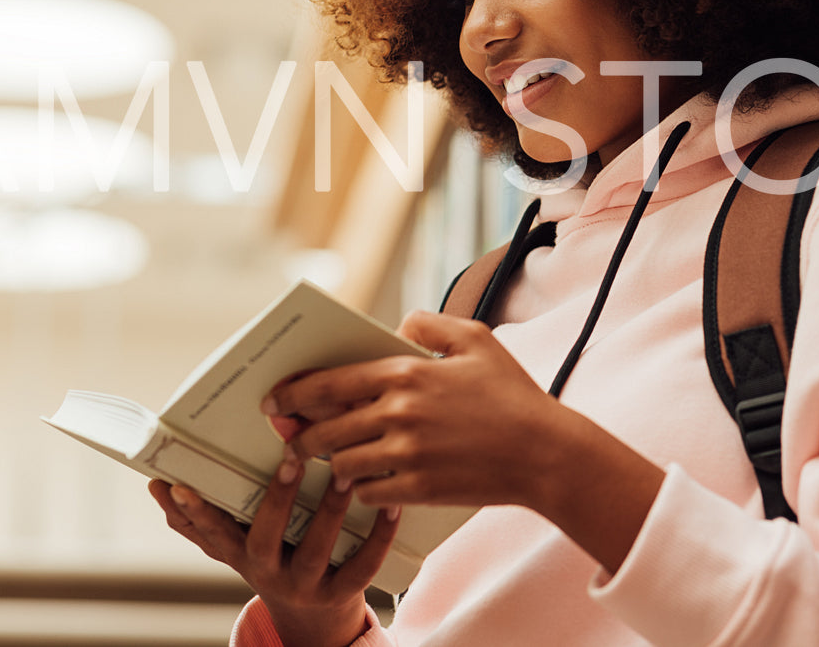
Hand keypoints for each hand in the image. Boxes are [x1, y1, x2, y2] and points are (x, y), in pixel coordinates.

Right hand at [148, 467, 398, 646]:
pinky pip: (363, 565)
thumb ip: (197, 518)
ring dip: (330, 509)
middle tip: (290, 457)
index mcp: (239, 555)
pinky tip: (390, 505)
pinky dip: (378, 535)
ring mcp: (306, 585)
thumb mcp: (233, 544)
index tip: (181, 484)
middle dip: (277, 499)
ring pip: (317, 549)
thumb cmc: (270, 558)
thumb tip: (155, 484)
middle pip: (267, 537)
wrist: (311, 617)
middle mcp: (268, 573)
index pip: (211, 532)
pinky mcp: (343, 592)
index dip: (196, 512)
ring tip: (344, 472)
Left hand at [265, 310, 667, 572]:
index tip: (274, 398)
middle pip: (325, 428)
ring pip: (341, 464)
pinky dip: (359, 490)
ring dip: (329, 465)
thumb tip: (399, 326)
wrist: (544, 453)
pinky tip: (363, 485)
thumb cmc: (513, 394)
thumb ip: (430, 325)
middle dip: (299, 436)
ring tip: (327, 463)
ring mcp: (407, 454)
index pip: (331, 382)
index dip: (294, 392)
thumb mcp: (477, 339)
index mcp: (407, 373)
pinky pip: (367, 493)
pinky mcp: (418, 488)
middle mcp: (400, 413)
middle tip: (290, 439)